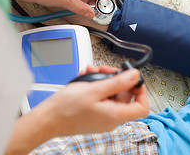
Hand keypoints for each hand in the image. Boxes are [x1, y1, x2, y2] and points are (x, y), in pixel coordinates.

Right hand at [5, 66, 148, 153]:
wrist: (47, 120)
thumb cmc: (66, 109)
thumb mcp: (94, 89)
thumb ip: (117, 82)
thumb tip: (135, 76)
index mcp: (116, 115)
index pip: (142, 107)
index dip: (141, 91)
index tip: (134, 79)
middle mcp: (111, 119)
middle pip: (125, 96)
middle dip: (116, 79)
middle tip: (105, 70)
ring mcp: (103, 117)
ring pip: (112, 95)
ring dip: (104, 80)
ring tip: (93, 71)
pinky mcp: (94, 115)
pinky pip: (102, 98)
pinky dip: (97, 87)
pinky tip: (86, 79)